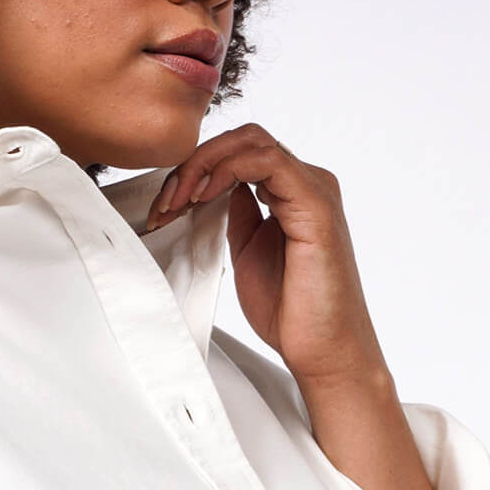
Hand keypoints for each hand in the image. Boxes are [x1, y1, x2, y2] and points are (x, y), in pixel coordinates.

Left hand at [146, 121, 381, 389]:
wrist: (324, 350)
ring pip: (252, 142)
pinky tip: (205, 195)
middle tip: (166, 200)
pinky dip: (228, 169)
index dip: (196, 168)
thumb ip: (237, 214)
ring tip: (178, 200)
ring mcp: (314, 190)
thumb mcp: (247, 251)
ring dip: (204, 164)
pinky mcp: (316, 205)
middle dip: (195, 161)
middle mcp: (308, 183)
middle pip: (244, 139)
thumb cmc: (292, 311)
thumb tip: (216, 188)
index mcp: (293, 193)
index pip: (240, 151)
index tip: (165, 203)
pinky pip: (268, 161)